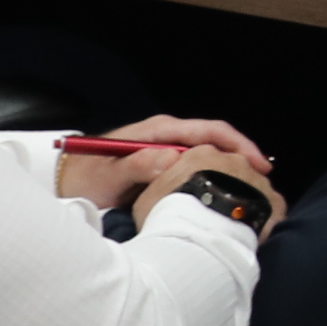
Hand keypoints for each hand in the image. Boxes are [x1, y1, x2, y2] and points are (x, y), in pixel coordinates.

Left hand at [57, 112, 280, 225]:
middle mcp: (166, 137)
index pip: (209, 130)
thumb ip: (138, 167)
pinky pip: (197, 168)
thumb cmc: (84, 179)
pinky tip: (224, 195)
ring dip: (231, 169)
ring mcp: (166, 151)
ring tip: (250, 191)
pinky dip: (214, 178)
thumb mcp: (109, 176)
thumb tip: (173, 161)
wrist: (63, 184)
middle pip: (216, 141)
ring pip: (208, 156)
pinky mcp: (163, 167)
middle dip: (242, 158)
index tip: (256, 163)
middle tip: (263, 184)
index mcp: (158, 131)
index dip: (237, 144)